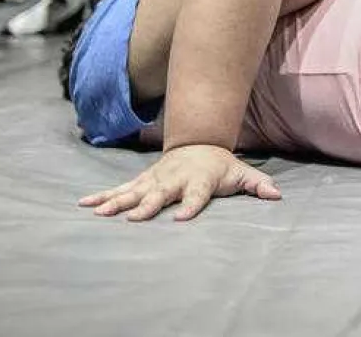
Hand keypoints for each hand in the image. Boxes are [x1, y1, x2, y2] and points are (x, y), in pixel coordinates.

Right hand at [78, 143, 279, 220]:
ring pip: (133, 191)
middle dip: (147, 206)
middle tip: (133, 219)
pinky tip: (84, 204)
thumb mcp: (241, 172)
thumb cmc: (220, 165)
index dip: (191, 206)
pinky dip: (102, 195)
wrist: (198, 142)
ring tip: (98, 213)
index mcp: (199, 179)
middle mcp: (174, 179)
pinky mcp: (142, 180)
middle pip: (160, 194)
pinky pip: (119, 189)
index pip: (196, 195)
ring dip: (116, 202)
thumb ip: (258, 184)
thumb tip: (277, 195)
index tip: (181, 219)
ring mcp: (155, 179)